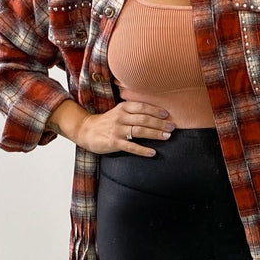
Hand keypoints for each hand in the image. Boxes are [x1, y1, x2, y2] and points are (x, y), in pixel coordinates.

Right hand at [51, 100, 173, 156]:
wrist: (86, 130)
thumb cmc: (107, 122)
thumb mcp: (119, 111)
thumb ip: (134, 111)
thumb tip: (156, 113)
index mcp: (123, 108)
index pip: (142, 107)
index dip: (155, 110)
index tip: (167, 114)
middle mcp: (120, 117)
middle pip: (144, 119)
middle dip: (160, 123)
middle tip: (172, 127)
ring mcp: (117, 130)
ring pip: (139, 131)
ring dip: (155, 134)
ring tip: (167, 137)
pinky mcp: (114, 143)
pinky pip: (131, 147)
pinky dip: (143, 150)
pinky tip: (153, 153)